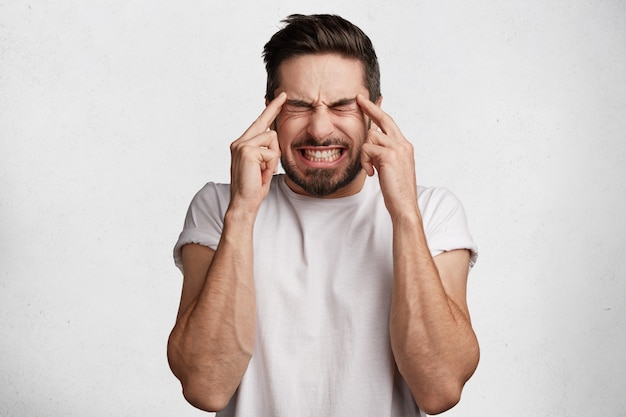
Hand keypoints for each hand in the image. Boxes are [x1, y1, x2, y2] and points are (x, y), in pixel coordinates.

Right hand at [229, 92, 286, 213]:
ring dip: (273, 159)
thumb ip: (267, 150)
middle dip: (274, 123)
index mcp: (242, 144)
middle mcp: (240, 141)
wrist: (244, 203)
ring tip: (263, 172)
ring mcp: (241, 145)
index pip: (260, 122)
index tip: (280, 97)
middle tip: (281, 105)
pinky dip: (270, 165)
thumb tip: (275, 137)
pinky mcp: (247, 150)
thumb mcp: (263, 165)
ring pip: (272, 139)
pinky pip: (271, 152)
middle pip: (268, 128)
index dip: (271, 109)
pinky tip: (260, 174)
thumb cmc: (254, 187)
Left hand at [357, 94, 418, 219]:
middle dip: (370, 107)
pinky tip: (371, 173)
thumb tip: (371, 143)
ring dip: (364, 154)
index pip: (390, 123)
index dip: (378, 111)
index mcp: (404, 146)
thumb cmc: (396, 190)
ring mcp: (398, 148)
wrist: (405, 206)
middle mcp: (403, 144)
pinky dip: (364, 161)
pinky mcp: (389, 155)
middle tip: (358, 99)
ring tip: (370, 169)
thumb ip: (383, 153)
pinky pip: (367, 149)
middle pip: (384, 119)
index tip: (368, 101)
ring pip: (371, 137)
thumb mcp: (389, 167)